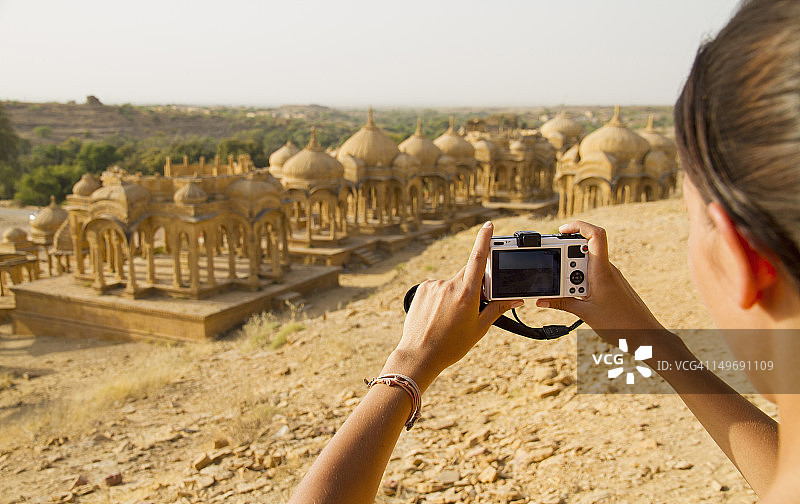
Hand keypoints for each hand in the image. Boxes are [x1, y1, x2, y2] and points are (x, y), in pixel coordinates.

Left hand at [385, 221, 522, 391]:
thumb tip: (515, 299)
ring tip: (448, 319)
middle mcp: (449, 285)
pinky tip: (437, 316)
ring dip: (455, 294)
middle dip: (473, 285)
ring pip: (451, 284)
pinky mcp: (421, 289)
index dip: (484, 239)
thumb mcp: (479, 328)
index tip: (489, 225)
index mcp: (467, 293)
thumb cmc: (451, 345)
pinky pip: (437, 288)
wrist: (419, 355)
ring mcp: (433, 286)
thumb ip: (497, 308)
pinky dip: (440, 298)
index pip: (478, 258)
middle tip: (469, 309)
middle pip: (467, 274)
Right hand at [536, 221, 664, 347]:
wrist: (645, 335)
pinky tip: (578, 298)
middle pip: (583, 250)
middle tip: (559, 278)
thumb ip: (561, 303)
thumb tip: (542, 300)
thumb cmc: (621, 324)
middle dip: (566, 260)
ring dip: (572, 276)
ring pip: (585, 265)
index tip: (561, 230)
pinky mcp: (610, 284)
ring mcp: (609, 276)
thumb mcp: (585, 314)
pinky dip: (580, 283)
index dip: (578, 226)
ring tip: (572, 295)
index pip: (594, 235)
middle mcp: (607, 269)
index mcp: (602, 271)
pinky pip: (591, 276)